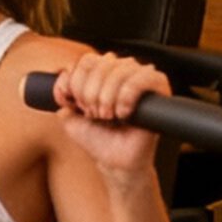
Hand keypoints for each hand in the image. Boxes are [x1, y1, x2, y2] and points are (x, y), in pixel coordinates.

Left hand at [47, 51, 170, 179]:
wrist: (116, 160)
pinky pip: (140, 78)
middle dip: (90, 94)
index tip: (76, 106)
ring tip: (108, 116)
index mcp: (101, 72)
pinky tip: (124, 113)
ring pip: (118, 71)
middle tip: (94, 114)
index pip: (85, 61)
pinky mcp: (158, 86)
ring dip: (107, 98)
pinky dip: (126, 97)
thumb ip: (62, 95)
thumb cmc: (98, 138)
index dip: (76, 84)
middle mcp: (121, 69)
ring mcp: (140, 76)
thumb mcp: (69, 116)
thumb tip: (63, 80)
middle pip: (99, 64)